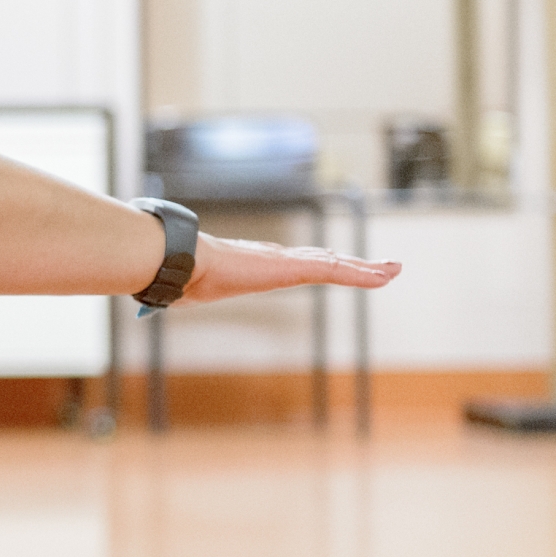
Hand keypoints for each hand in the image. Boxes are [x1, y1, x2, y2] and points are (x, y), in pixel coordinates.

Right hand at [179, 233, 399, 306]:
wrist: (185, 263)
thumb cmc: (185, 275)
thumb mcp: (191, 287)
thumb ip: (187, 289)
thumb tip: (161, 299)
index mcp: (260, 263)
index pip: (300, 262)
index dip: (324, 262)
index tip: (341, 263)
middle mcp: (280, 257)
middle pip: (327, 259)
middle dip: (356, 264)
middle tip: (383, 267)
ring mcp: (289, 261)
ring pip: (339, 264)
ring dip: (367, 269)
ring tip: (393, 271)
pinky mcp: (295, 268)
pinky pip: (338, 271)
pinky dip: (363, 274)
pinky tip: (383, 277)